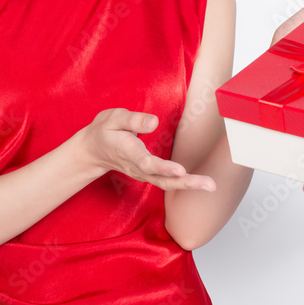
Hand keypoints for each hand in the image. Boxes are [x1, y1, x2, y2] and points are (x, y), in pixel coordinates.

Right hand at [82, 108, 215, 191]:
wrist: (93, 149)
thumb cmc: (105, 130)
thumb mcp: (113, 118)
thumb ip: (133, 120)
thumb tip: (154, 122)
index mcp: (128, 152)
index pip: (147, 163)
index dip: (163, 168)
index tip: (180, 170)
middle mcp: (137, 167)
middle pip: (162, 179)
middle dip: (186, 183)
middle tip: (208, 185)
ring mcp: (143, 173)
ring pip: (166, 183)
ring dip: (189, 185)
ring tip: (210, 186)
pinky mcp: (148, 174)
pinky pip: (167, 182)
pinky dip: (184, 184)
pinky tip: (201, 184)